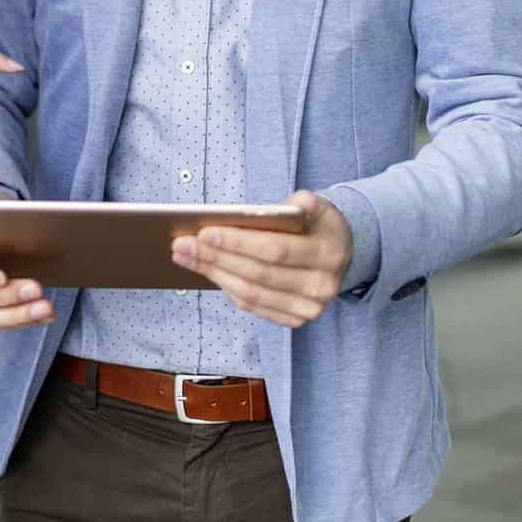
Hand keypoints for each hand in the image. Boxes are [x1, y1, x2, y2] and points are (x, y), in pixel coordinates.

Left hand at [170, 190, 351, 329]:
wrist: (340, 252)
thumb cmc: (318, 225)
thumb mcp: (317, 206)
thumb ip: (304, 203)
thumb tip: (297, 204)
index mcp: (327, 253)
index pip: (275, 250)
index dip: (237, 243)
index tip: (204, 231)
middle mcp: (321, 286)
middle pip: (257, 274)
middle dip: (215, 258)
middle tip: (181, 244)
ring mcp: (309, 307)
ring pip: (251, 294)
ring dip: (213, 274)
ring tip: (185, 256)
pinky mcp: (296, 319)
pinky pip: (254, 306)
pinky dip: (227, 288)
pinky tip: (207, 271)